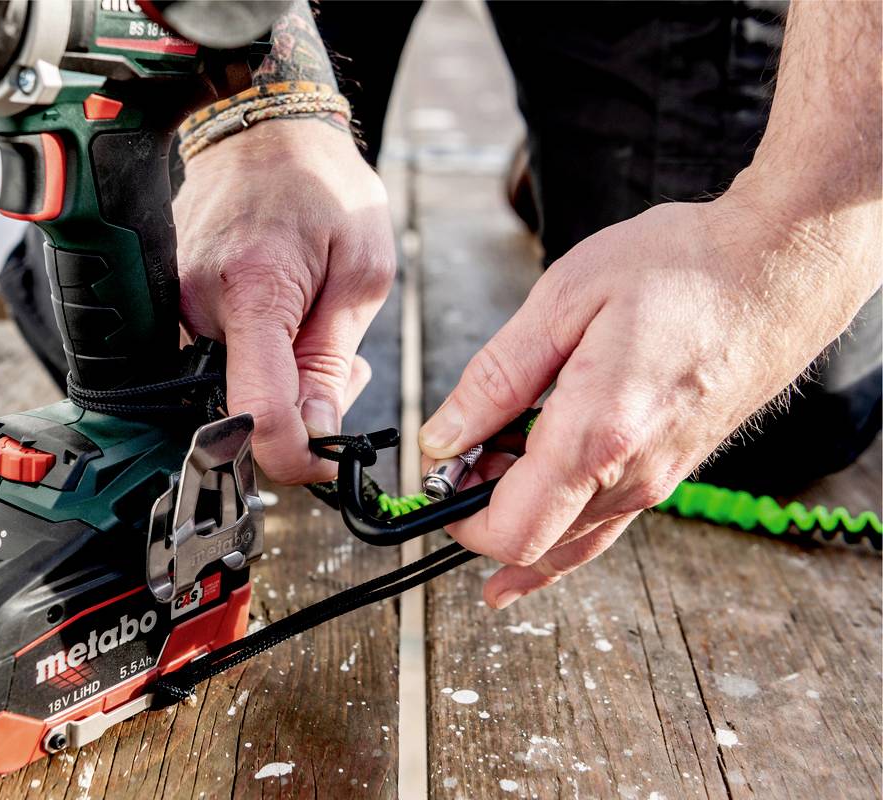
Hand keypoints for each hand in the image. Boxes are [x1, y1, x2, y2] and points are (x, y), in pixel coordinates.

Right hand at [175, 118, 395, 483]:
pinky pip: (216, 356)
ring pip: (230, 387)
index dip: (295, 456)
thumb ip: (332, 360)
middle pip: (242, 409)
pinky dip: (259, 356)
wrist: (265, 124)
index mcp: (252, 294)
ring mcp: (178, 304)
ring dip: (283, 380)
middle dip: (300, 411)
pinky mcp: (174, 302)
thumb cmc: (323, 185)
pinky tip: (285, 320)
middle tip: (341, 366)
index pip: (255, 415)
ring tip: (316, 325)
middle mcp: (198, 306)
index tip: (326, 457)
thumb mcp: (361, 272)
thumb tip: (314, 432)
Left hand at [419, 190, 878, 608]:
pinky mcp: (669, 472)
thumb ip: (495, 379)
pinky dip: (558, 526)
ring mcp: (656, 482)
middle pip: (532, 545)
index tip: (434, 476)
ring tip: (495, 456)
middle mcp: (631, 477)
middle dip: (480, 514)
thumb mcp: (564, 301)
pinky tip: (534, 521)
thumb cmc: (682, 269)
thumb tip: (443, 438)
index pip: (509, 532)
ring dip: (520, 512)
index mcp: (597, 437)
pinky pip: (602, 524)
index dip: (456, 518)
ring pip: (567, 542)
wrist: (778, 269)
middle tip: (460, 454)